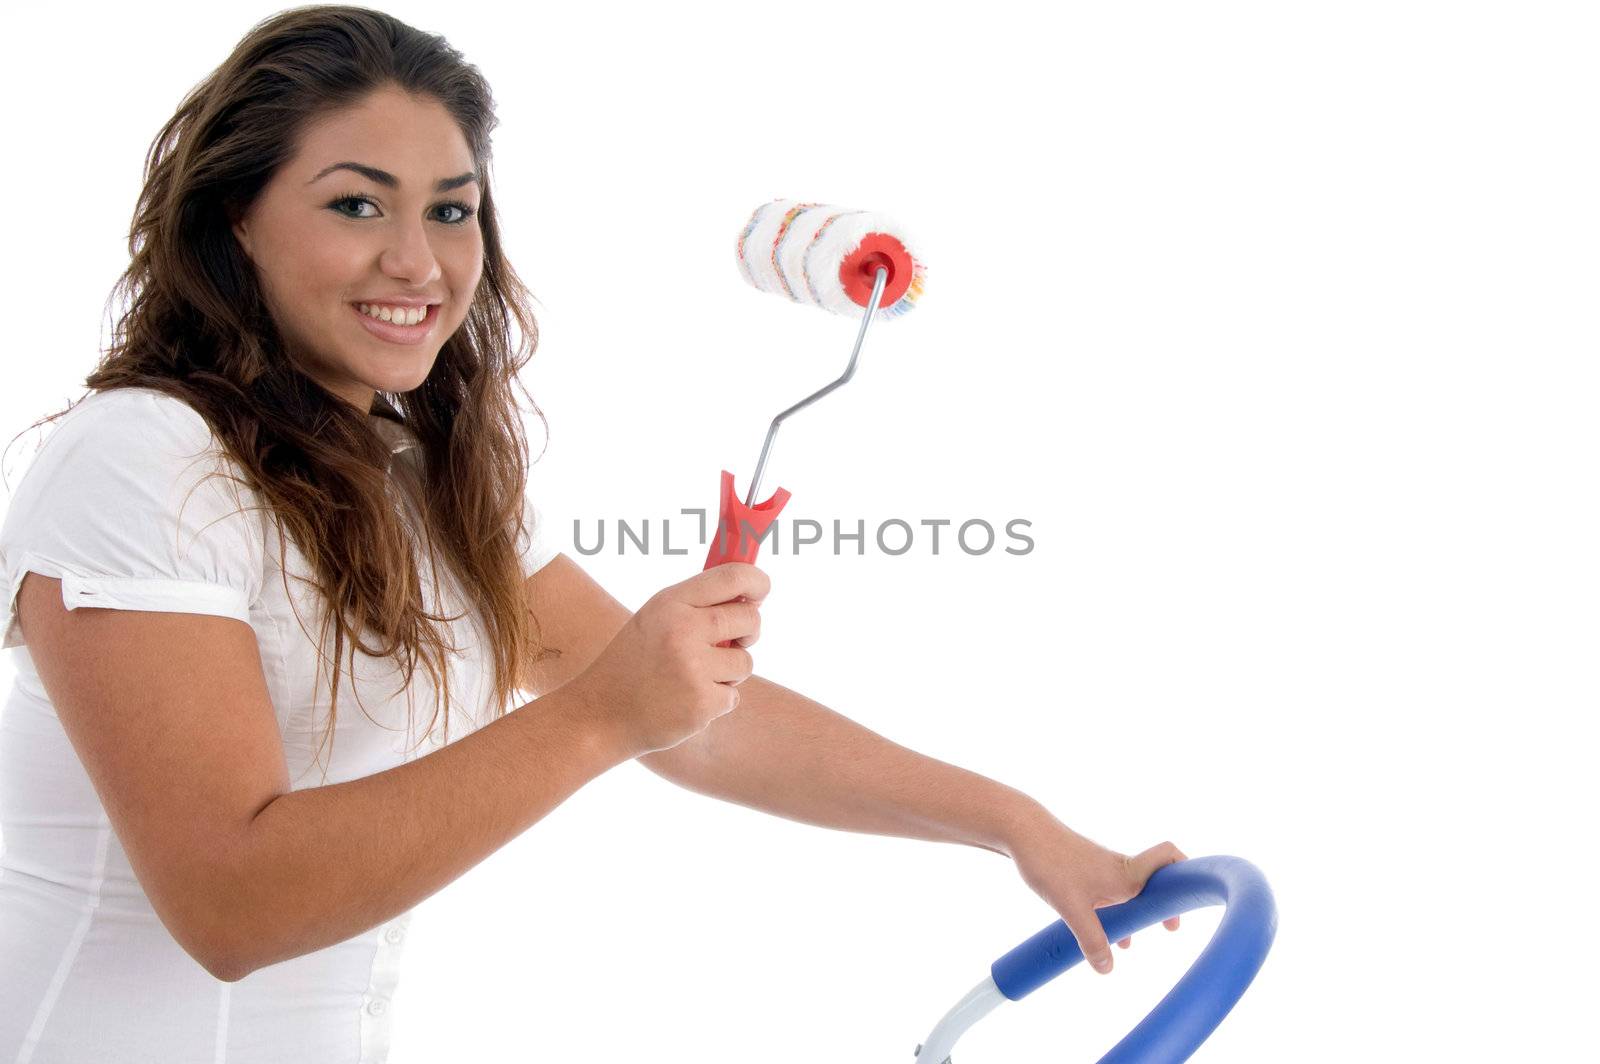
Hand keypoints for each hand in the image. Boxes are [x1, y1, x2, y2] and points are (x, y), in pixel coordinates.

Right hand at [572, 562, 767, 757]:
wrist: (599, 714)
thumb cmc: (631, 663)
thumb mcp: (653, 619)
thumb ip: (694, 605)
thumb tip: (750, 598)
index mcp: (670, 603)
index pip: (732, 577)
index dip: (757, 581)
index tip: (762, 590)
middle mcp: (682, 630)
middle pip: (749, 619)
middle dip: (749, 631)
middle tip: (734, 640)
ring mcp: (693, 668)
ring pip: (745, 662)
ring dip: (730, 672)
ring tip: (694, 678)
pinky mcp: (701, 703)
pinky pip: (733, 695)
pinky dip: (716, 701)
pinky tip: (685, 702)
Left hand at [1007, 814, 1186, 974]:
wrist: (1022, 832)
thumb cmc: (1050, 863)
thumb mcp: (1071, 908)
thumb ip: (1092, 939)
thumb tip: (1107, 969)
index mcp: (1127, 873)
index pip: (1169, 857)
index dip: (1188, 871)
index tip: (1193, 897)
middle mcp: (1121, 868)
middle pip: (1155, 881)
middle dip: (1164, 904)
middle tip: (1169, 927)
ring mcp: (1103, 868)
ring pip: (1130, 890)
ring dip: (1136, 911)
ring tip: (1132, 940)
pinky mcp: (1086, 870)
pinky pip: (1110, 891)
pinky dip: (1113, 909)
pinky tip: (1100, 928)